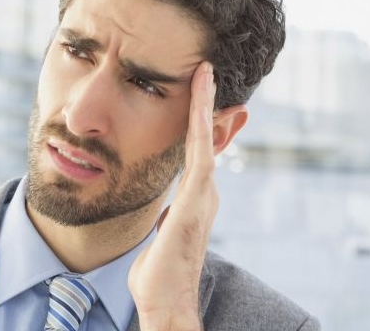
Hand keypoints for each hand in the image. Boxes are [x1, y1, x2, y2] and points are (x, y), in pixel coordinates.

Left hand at [128, 61, 217, 330]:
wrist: (165, 300)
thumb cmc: (158, 275)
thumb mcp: (162, 235)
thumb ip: (165, 220)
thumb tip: (163, 215)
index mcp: (194, 199)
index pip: (198, 151)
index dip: (199, 121)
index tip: (199, 93)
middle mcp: (204, 193)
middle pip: (208, 139)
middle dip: (210, 104)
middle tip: (209, 69)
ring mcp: (203, 196)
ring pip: (205, 140)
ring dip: (206, 105)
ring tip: (205, 73)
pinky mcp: (195, 200)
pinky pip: (200, 154)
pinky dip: (200, 125)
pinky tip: (201, 102)